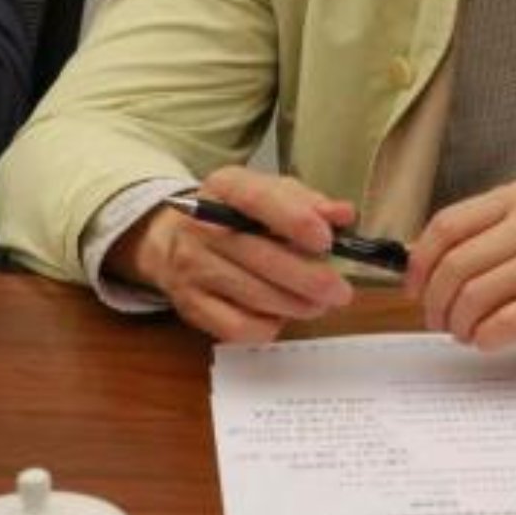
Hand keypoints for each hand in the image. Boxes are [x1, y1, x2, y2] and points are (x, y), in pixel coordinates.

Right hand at [104, 167, 357, 342]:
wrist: (173, 238)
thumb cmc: (236, 213)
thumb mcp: (270, 192)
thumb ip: (308, 201)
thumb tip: (343, 214)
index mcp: (225, 187)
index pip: (258, 199)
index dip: (296, 220)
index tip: (326, 241)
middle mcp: (202, 225)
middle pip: (262, 257)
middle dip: (311, 279)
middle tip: (341, 291)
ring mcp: (193, 268)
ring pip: (256, 297)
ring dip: (297, 305)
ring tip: (319, 303)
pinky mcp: (191, 306)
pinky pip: (239, 327)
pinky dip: (268, 325)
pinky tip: (281, 314)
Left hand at [406, 181, 515, 349]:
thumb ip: (480, 234)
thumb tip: (418, 263)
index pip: (447, 226)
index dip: (419, 262)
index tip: (413, 287)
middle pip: (455, 265)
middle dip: (435, 301)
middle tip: (437, 318)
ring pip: (475, 296)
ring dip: (458, 324)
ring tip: (463, 331)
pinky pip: (504, 324)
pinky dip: (483, 338)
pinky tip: (486, 338)